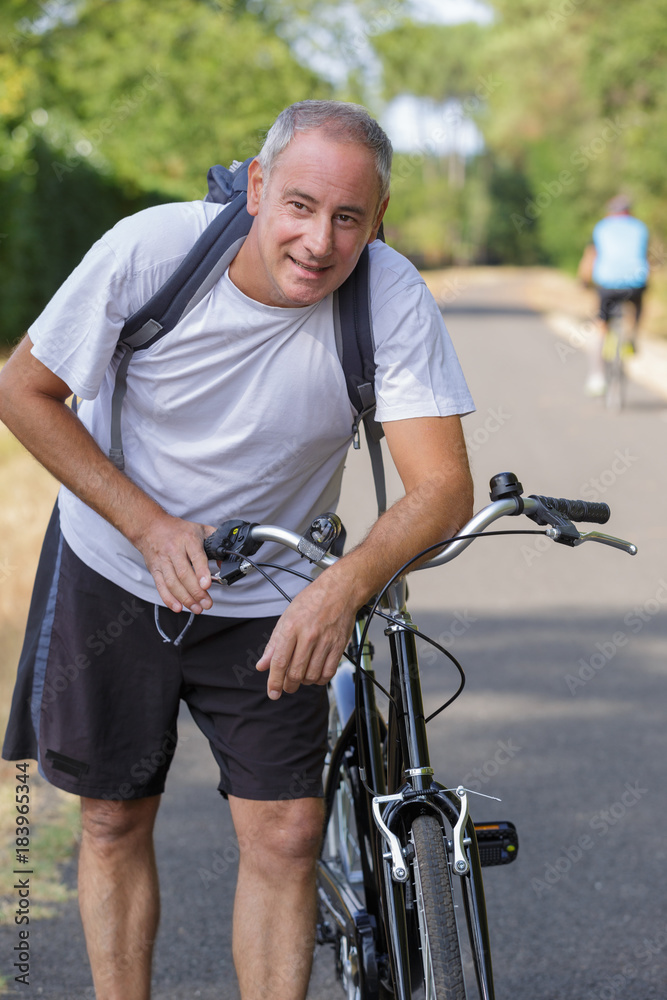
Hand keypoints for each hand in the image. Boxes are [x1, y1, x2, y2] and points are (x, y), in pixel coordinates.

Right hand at [134, 513, 215, 613]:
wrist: (150, 526)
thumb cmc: (178, 530)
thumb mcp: (200, 529)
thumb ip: (215, 542)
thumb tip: (222, 561)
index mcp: (188, 539)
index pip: (196, 556)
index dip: (201, 572)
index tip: (207, 585)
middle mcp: (174, 550)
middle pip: (184, 574)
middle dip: (196, 592)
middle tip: (206, 603)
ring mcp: (163, 561)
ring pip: (172, 583)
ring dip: (185, 598)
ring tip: (197, 608)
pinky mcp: (154, 570)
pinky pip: (161, 586)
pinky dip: (169, 599)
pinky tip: (178, 607)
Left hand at [256, 572, 356, 699]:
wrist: (339, 591)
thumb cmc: (311, 601)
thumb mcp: (286, 618)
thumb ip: (274, 644)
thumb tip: (262, 665)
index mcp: (291, 627)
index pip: (279, 661)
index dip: (274, 681)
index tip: (273, 693)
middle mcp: (308, 636)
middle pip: (295, 672)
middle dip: (288, 685)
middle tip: (287, 686)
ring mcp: (325, 642)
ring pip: (311, 675)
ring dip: (304, 682)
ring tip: (301, 676)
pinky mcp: (338, 646)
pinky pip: (328, 673)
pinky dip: (320, 680)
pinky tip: (315, 674)